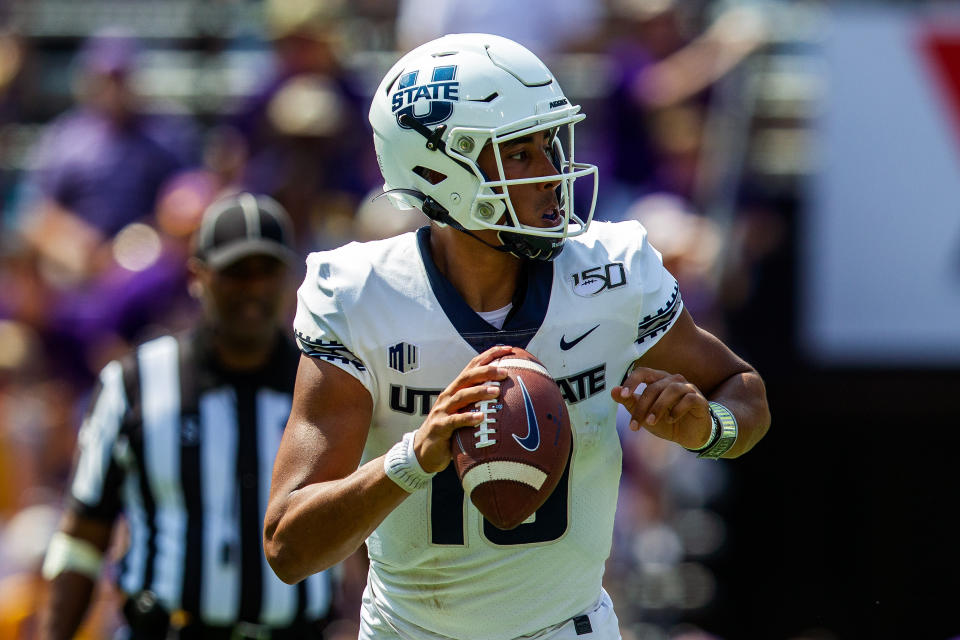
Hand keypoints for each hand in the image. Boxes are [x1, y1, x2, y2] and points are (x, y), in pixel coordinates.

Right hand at [412, 345, 511, 472]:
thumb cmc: (450, 430)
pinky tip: (480, 418)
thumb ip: (479, 402)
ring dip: (479, 392)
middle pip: (467, 377)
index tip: (508, 349)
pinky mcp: (439, 427)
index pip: (473, 366)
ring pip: (461, 396)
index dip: (489, 355)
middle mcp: (449, 395)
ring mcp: (443, 410)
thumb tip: (509, 396)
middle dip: (486, 371)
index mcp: (456, 388)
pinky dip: (467, 418)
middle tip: (505, 371)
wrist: (423, 451)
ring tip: (497, 392)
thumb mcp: (464, 412)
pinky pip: (454, 421)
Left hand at [611, 366, 712, 449]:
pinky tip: (670, 420)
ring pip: (671, 390)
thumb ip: (630, 402)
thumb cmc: (666, 421)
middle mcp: (673, 380)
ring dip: (658, 407)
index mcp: (658, 380)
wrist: (690, 436)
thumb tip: (612, 391)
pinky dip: (677, 409)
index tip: (623, 395)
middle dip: (642, 406)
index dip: (632, 382)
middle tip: (635, 425)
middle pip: (654, 387)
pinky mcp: (700, 400)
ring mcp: (688, 388)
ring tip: (651, 422)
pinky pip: (688, 399)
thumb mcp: (645, 415)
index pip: (642, 372)